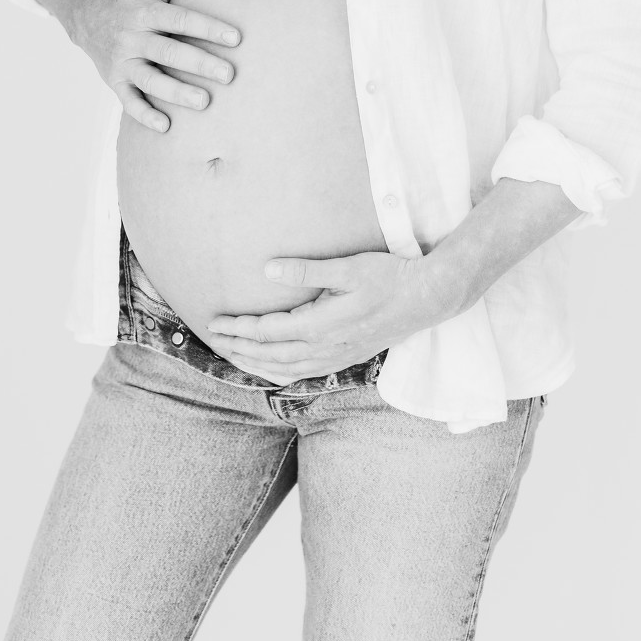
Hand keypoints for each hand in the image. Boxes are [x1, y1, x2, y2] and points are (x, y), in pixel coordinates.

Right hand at [75, 0, 241, 132]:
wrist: (87, 18)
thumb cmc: (133, 0)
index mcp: (146, 12)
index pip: (179, 19)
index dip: (207, 27)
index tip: (236, 38)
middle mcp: (133, 38)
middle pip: (168, 52)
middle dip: (199, 64)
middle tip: (230, 75)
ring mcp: (123, 62)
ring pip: (149, 80)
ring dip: (176, 93)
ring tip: (205, 102)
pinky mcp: (115, 82)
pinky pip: (129, 102)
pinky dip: (144, 115)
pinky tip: (166, 126)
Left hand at [205, 251, 454, 380]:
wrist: (427, 299)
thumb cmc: (389, 277)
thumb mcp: (349, 267)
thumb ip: (308, 269)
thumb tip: (269, 269)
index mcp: (322, 325)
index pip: (269, 332)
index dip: (239, 328)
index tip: (215, 321)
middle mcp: (326, 348)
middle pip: (271, 356)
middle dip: (239, 349)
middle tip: (213, 339)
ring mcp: (337, 357)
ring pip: (286, 369)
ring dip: (255, 364)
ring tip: (232, 355)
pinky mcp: (345, 357)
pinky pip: (303, 373)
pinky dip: (279, 373)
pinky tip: (270, 367)